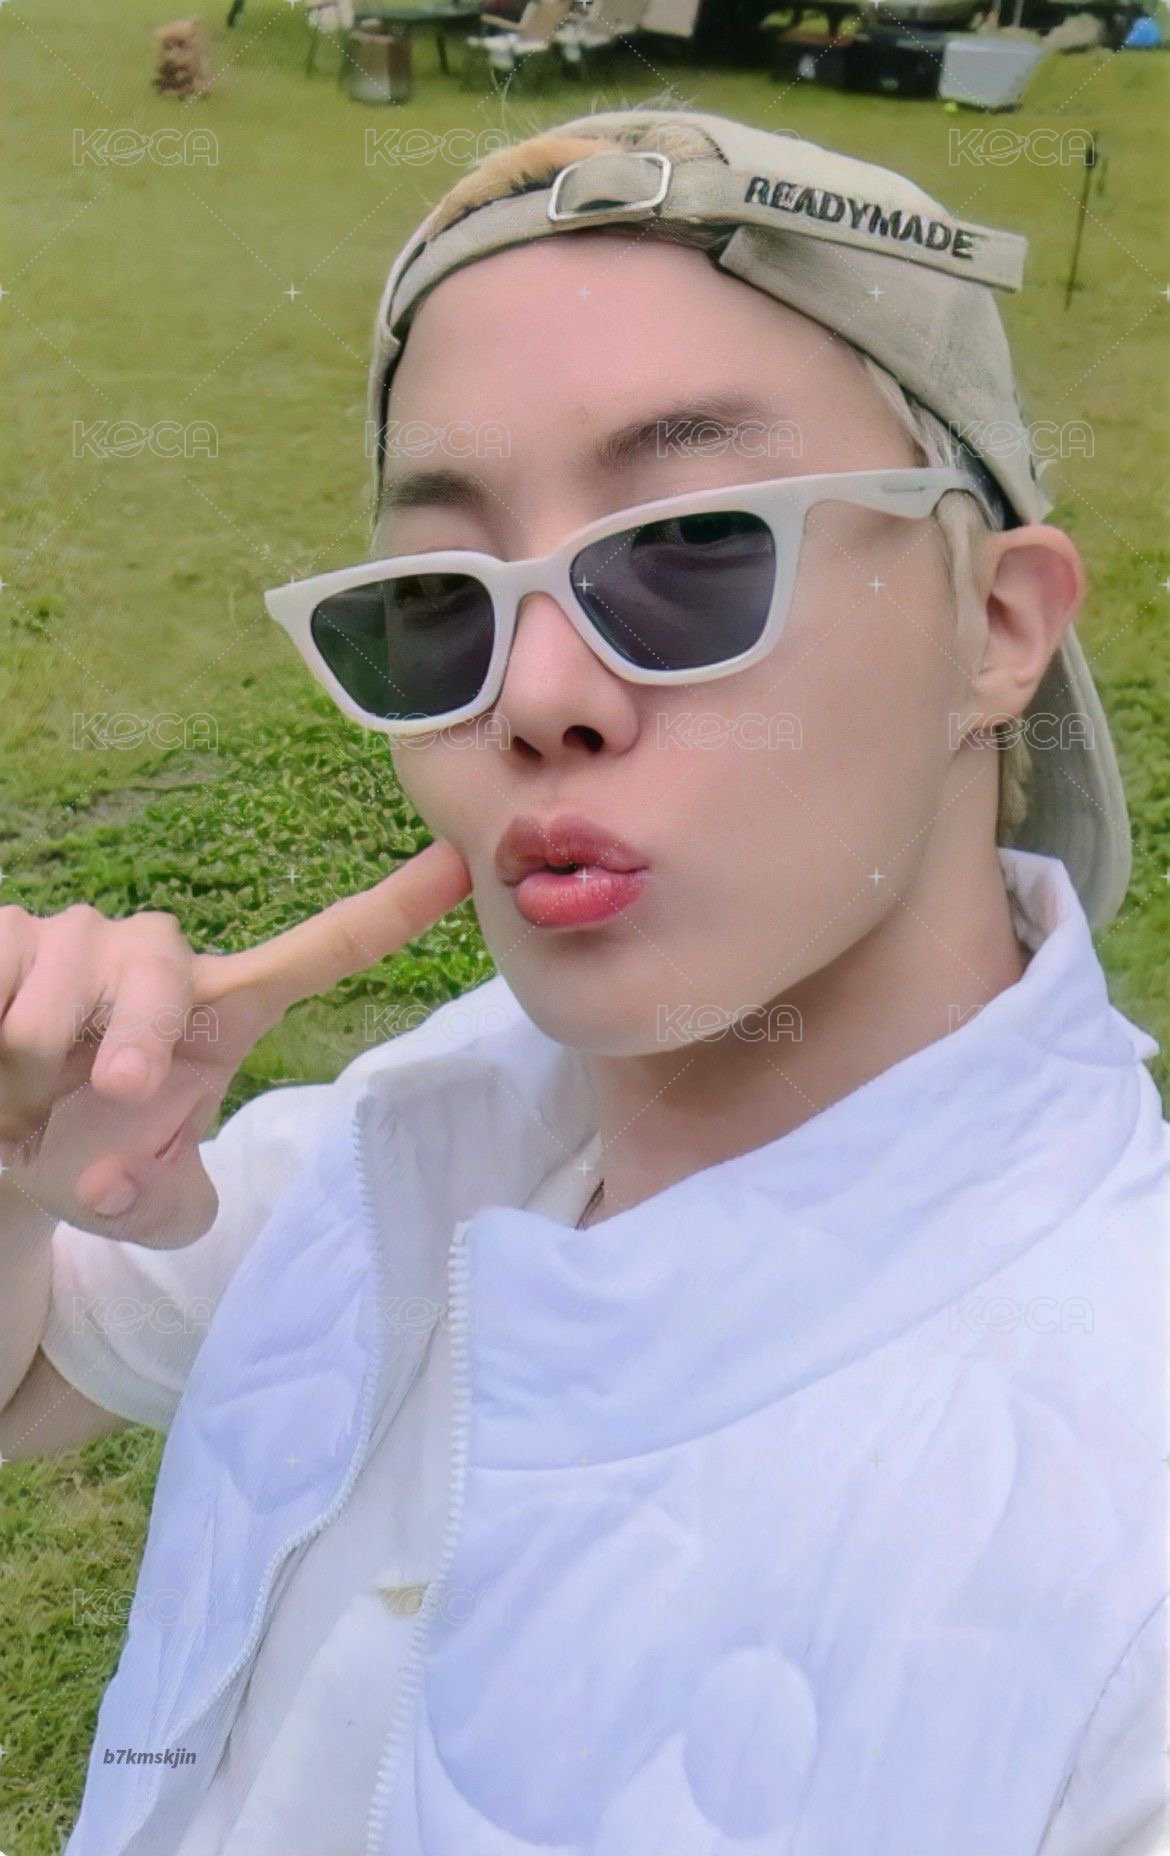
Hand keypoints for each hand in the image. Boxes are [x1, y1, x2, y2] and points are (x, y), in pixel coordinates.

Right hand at [0, 840, 472, 1244]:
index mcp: (223, 1007)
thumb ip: (158, 1205)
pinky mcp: (5, 933)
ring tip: (17, 1105)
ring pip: (54, 997)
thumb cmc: (86, 1157)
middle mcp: (158, 958)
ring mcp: (78, 937)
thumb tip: (113, 1179)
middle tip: (111, 1094)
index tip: (460, 866)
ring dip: (26, 1076)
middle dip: (131, 1039)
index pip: (323, 947)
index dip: (393, 908)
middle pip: (159, 975)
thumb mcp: (141, 1203)